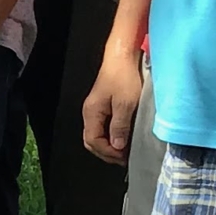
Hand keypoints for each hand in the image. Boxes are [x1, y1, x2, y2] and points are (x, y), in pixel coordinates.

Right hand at [83, 42, 143, 163]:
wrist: (122, 56)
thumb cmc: (124, 77)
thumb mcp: (126, 104)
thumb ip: (120, 127)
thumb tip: (116, 146)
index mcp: (92, 113)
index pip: (93, 141)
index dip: (107, 152)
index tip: (123, 156)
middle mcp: (90, 112)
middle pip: (92, 140)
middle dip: (106, 152)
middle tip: (123, 158)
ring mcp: (96, 108)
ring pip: (97, 134)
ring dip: (110, 145)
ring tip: (125, 150)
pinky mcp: (103, 104)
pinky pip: (103, 126)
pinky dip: (112, 136)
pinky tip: (123, 137)